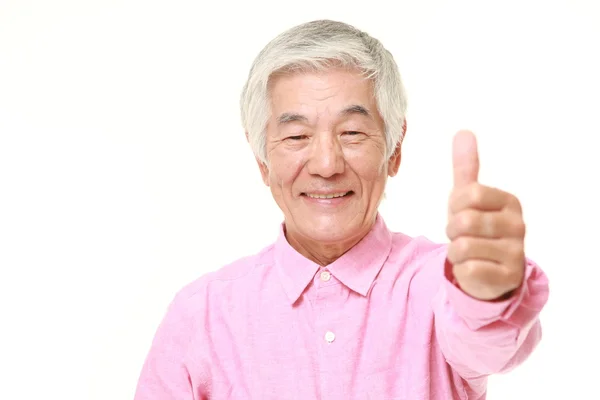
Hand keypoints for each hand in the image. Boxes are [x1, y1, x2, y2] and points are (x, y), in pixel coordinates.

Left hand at [446, 130, 525, 300]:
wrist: (488, 270)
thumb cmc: (477, 228)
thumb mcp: (469, 197)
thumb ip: (466, 167)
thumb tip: (463, 132)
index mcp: (509, 201)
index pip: (469, 193)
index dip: (455, 205)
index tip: (461, 212)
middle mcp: (518, 225)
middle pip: (463, 221)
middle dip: (453, 230)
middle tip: (463, 235)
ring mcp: (515, 252)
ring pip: (462, 247)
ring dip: (455, 252)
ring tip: (468, 251)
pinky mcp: (507, 277)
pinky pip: (469, 269)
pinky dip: (463, 270)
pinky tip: (474, 268)